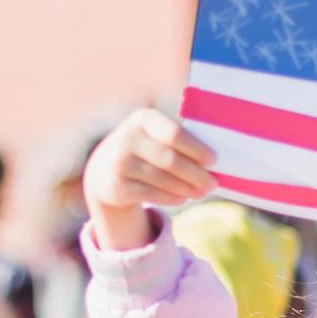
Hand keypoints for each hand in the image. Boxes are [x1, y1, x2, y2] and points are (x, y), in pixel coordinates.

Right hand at [82, 109, 216, 250]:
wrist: (103, 170)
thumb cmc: (144, 149)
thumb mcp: (154, 135)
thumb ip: (178, 140)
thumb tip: (213, 162)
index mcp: (143, 118)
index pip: (174, 134)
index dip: (196, 149)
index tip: (213, 160)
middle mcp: (127, 138)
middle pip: (170, 159)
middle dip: (195, 174)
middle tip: (212, 184)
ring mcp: (119, 163)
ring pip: (162, 180)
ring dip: (186, 188)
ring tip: (201, 192)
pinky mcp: (115, 187)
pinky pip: (150, 195)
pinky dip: (170, 198)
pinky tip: (182, 198)